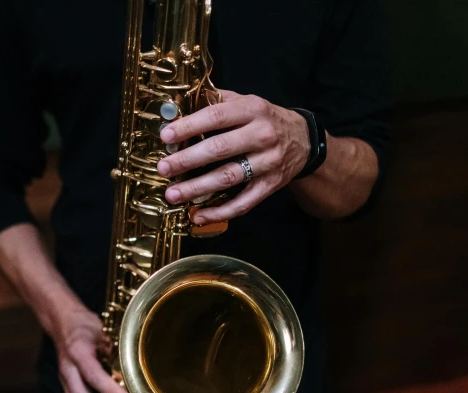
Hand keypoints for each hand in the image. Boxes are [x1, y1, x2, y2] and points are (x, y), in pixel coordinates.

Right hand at [54, 306, 130, 392]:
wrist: (62, 323)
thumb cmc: (83, 325)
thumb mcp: (100, 328)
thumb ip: (112, 344)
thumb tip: (131, 359)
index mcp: (77, 353)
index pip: (92, 375)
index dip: (108, 389)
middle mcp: (68, 371)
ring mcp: (66, 382)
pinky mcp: (68, 389)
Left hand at [157, 91, 311, 224]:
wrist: (304, 140)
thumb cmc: (264, 120)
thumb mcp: (245, 102)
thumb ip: (215, 102)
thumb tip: (176, 105)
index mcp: (253, 110)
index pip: (216, 116)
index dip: (189, 126)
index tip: (166, 136)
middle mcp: (262, 136)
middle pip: (220, 149)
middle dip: (187, 160)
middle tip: (163, 168)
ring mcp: (268, 163)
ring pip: (228, 177)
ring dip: (198, 188)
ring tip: (172, 194)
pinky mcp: (270, 186)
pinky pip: (243, 203)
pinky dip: (220, 212)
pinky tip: (198, 215)